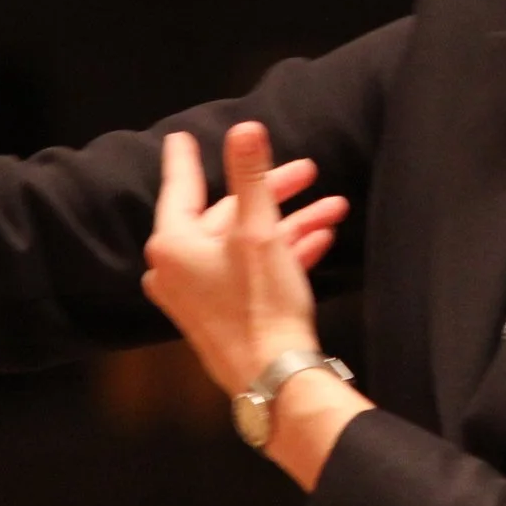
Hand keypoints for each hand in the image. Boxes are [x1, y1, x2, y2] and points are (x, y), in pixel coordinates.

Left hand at [140, 124, 347, 396]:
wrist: (274, 377)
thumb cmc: (260, 303)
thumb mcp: (259, 230)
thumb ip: (251, 176)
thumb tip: (245, 128)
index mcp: (172, 243)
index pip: (181, 186)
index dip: (188, 159)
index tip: (182, 138)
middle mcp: (174, 268)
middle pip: (225, 215)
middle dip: (273, 193)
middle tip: (309, 171)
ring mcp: (196, 295)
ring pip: (244, 244)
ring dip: (288, 224)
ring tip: (333, 208)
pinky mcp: (219, 314)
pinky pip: (248, 272)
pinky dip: (281, 254)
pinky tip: (319, 241)